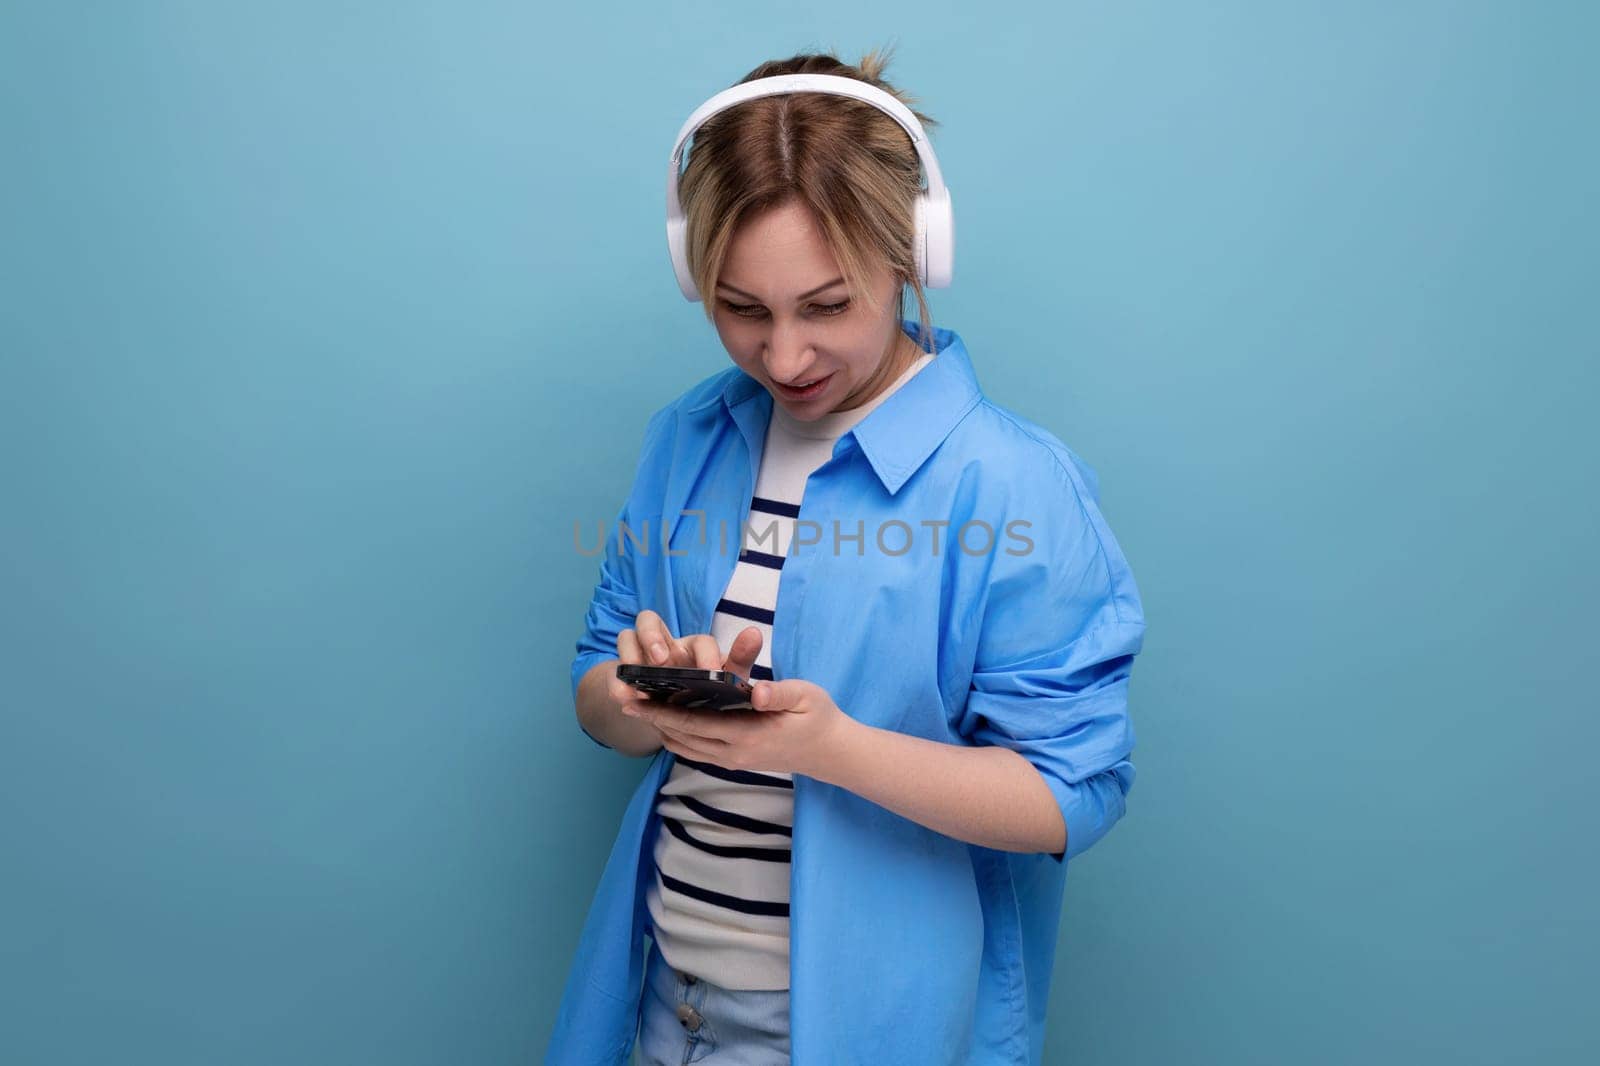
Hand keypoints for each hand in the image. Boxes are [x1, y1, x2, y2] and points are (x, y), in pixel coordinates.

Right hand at [605, 609, 763, 712]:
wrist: (679, 713)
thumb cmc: (709, 692)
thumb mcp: (727, 681)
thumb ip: (740, 658)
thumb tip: (755, 632)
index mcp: (695, 647)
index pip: (699, 640)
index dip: (704, 653)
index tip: (710, 671)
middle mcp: (666, 645)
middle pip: (649, 620)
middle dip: (652, 636)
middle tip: (661, 660)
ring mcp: (641, 657)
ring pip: (627, 636)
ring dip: (630, 655)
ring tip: (635, 684)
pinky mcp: (625, 674)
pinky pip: (615, 670)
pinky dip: (616, 684)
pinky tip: (624, 699)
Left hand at [624, 676, 848, 779]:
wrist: (831, 753)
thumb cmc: (819, 718)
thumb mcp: (806, 697)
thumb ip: (779, 693)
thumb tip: (753, 690)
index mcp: (747, 735)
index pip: (696, 723)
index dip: (664, 711)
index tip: (638, 699)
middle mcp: (734, 753)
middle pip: (683, 737)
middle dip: (652, 719)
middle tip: (624, 701)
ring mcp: (734, 760)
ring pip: (687, 747)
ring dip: (661, 729)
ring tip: (638, 710)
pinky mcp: (736, 761)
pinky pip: (698, 751)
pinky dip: (678, 737)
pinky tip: (667, 722)